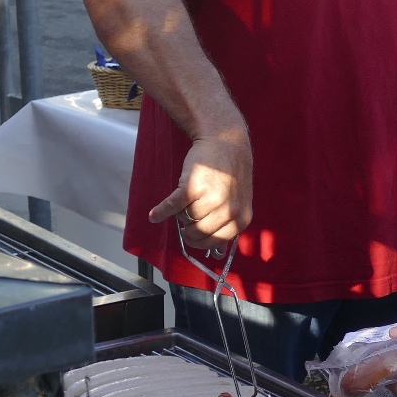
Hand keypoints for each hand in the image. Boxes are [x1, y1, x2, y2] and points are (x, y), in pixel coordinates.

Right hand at [148, 131, 252, 247]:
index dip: (200, 240)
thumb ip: (227, 225)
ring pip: (186, 219)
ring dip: (182, 213)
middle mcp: (228, 211)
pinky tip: (155, 215)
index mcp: (241, 218)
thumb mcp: (238, 202)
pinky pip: (172, 207)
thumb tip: (217, 254)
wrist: (225, 142)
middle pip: (198, 233)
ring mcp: (211, 199)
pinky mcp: (193, 187)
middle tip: (187, 219)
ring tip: (188, 200)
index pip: (215, 242)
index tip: (193, 236)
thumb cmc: (229, 174)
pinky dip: (161, 211)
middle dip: (189, 228)